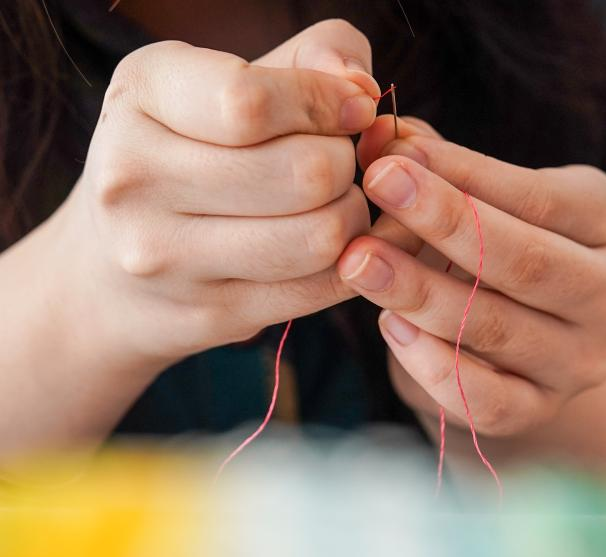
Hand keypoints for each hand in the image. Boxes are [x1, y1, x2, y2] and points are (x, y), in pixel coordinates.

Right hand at [58, 21, 381, 366]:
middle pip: (305, 173)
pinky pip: (318, 289)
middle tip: (337, 165)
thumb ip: (305, 60)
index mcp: (140, 94)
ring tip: (335, 206)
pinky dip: (345, 266)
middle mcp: (136, 176)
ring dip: (351, 219)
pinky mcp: (207, 314)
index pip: (253, 101)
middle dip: (346, 164)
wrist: (111, 276)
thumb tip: (361, 90)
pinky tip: (329, 250)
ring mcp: (166, 256)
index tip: (352, 110)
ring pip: (320, 238)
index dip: (325, 103)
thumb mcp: (221, 85)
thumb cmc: (189, 157)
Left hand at [337, 117, 605, 437]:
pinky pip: (485, 398)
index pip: (538, 198)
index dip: (463, 175)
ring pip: (496, 329)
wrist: (507, 350)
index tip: (392, 154)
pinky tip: (390, 327)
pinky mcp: (539, 411)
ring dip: (420, 292)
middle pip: (526, 263)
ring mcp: (578, 362)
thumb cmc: (490, 254)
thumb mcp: (480, 203)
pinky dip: (433, 365)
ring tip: (359, 261)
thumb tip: (382, 135)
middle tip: (376, 190)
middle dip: (444, 223)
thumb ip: (439, 169)